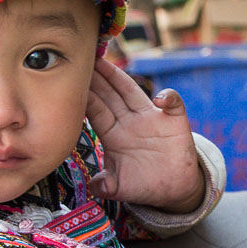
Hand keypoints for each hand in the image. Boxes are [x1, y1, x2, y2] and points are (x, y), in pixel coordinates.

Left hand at [86, 56, 204, 213]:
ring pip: (133, 92)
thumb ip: (106, 185)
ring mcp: (151, 118)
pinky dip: (168, 98)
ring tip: (105, 60)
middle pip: (109, 95)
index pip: (96, 111)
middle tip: (81, 58)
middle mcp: (129, 122)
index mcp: (114, 135)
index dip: (85, 96)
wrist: (173, 188)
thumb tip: (95, 188)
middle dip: (96, 78)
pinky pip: (173, 103)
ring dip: (119, 77)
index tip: (71, 81)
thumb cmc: (144, 184)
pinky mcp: (174, 120)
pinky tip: (160, 99)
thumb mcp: (122, 187)